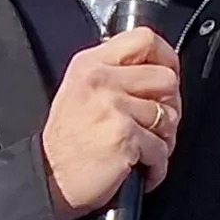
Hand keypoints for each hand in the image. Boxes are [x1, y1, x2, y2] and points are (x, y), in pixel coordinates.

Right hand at [42, 26, 181, 219]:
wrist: (49, 180)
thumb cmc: (67, 143)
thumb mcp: (79, 91)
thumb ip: (113, 73)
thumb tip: (156, 69)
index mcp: (90, 64)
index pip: (144, 39)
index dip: (167, 59)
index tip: (167, 79)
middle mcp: (100, 80)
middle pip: (167, 78)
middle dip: (170, 106)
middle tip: (157, 126)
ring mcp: (112, 106)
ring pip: (168, 116)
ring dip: (164, 140)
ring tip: (145, 151)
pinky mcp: (124, 135)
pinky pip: (161, 148)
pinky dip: (157, 166)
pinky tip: (141, 170)